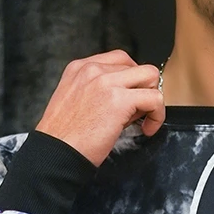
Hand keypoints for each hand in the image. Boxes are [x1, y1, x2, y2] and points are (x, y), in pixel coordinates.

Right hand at [35, 49, 164, 165]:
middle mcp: (93, 70)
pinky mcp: (120, 100)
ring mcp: (106, 82)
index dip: (131, 82)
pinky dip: (157, 116)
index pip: (119, 60)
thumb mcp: (75, 102)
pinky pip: (155, 98)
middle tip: (137, 113)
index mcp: (80, 68)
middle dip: (142, 90)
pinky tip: (147, 129)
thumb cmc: (64, 138)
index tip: (130, 101)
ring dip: (152, 99)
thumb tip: (129, 97)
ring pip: (150, 76)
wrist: (56, 153)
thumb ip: (98, 92)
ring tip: (142, 120)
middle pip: (137, 66)